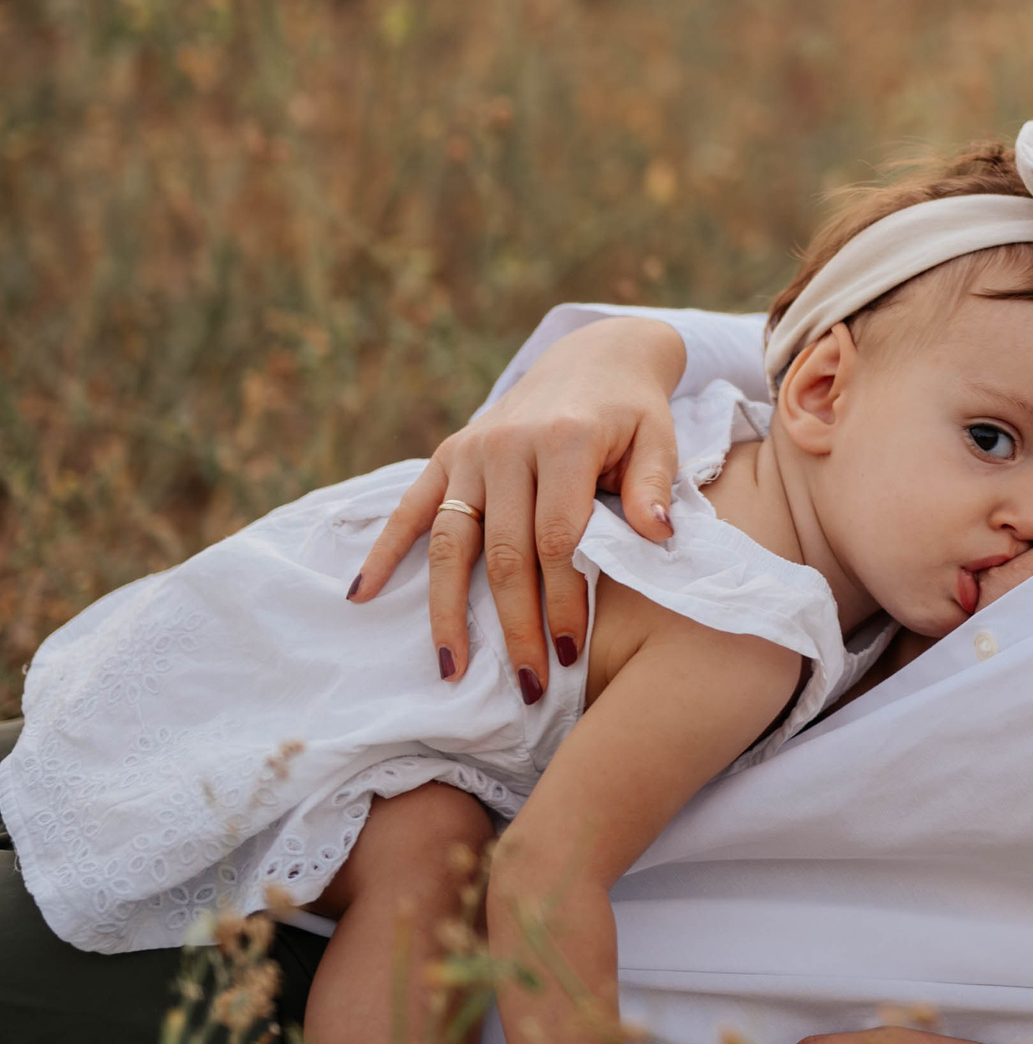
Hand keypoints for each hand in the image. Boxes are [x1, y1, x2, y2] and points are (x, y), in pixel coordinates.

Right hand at [349, 316, 686, 690]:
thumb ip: (655, 488)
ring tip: (452, 670)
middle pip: (503, 553)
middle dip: (514, 625)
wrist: (593, 358)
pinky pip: (410, 510)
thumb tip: (659, 537)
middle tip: (526, 685)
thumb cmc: (633, 412)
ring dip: (448, 611)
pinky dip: (383, 552)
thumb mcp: (659, 440)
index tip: (569, 652)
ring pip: (450, 544)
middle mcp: (507, 447)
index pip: (556, 540)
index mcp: (563, 442)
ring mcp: (469, 452)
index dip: (561, 600)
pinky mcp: (446, 455)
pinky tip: (363, 596)